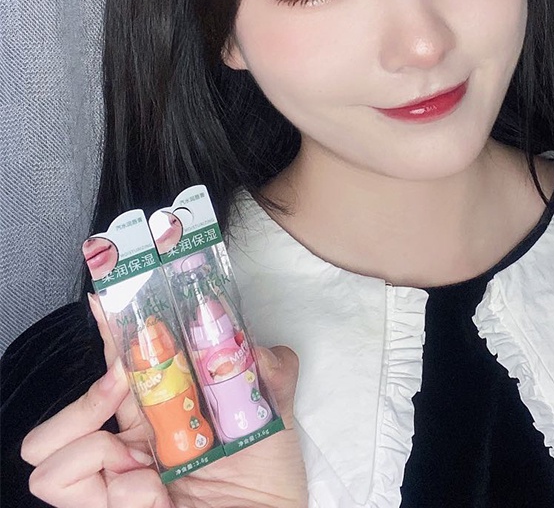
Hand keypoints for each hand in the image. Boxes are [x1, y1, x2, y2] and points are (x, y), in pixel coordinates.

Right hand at [21, 296, 307, 507]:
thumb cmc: (265, 474)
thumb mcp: (272, 411)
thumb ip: (270, 368)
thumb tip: (249, 340)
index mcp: (159, 410)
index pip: (120, 363)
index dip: (110, 330)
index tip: (106, 300)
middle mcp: (128, 442)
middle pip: (62, 413)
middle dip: (86, 398)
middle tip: (125, 397)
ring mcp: (113, 480)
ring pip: (45, 453)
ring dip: (97, 450)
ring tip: (148, 468)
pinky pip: (72, 488)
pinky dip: (121, 490)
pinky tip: (156, 497)